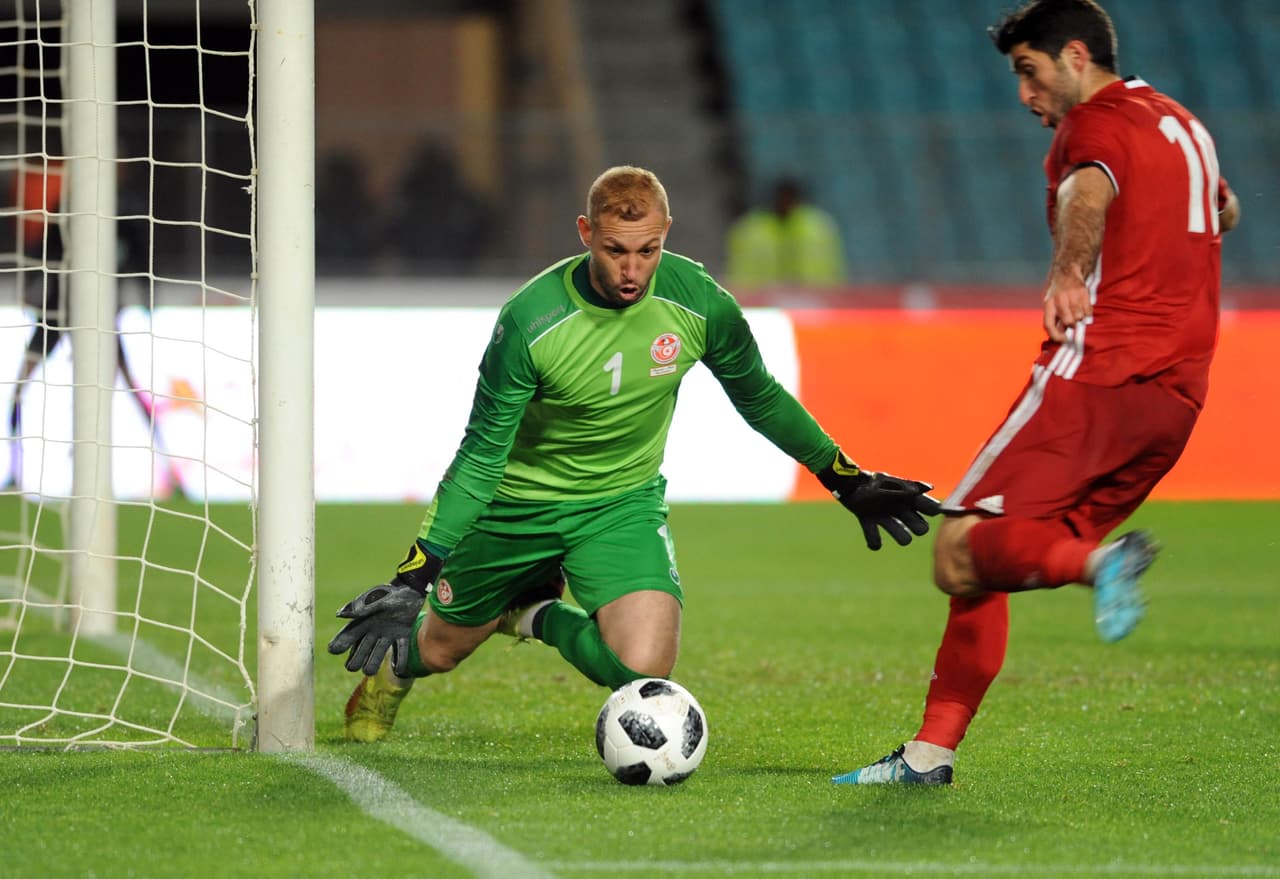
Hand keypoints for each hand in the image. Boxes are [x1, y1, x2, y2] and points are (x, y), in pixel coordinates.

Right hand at [326, 542, 442, 676]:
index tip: (333, 650)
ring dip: (373, 664)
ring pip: (377, 655)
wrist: (410, 588)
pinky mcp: (401, 635)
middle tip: (355, 666)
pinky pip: (400, 651)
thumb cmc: (390, 592)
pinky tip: (398, 670)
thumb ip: (360, 607)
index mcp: (363, 621)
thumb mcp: (374, 599)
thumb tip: (339, 615)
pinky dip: (400, 661)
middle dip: (356, 660)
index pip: (347, 636)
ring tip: (370, 670)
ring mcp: (387, 634)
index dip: (339, 644)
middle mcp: (372, 631)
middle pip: (360, 652)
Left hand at [817, 451, 941, 550]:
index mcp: (909, 498)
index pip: (931, 508)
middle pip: (921, 528)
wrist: (849, 483)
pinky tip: (874, 540)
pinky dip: (875, 542)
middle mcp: (901, 510)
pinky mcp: (870, 523)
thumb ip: (906, 487)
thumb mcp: (890, 483)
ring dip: (899, 535)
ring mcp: (886, 518)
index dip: (930, 509)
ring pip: (904, 538)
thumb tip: (928, 488)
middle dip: (917, 526)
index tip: (923, 506)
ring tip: (888, 524)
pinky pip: (876, 541)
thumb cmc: (872, 481)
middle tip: (904, 516)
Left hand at [1042, 271, 1091, 342]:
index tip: (1063, 340)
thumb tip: (1060, 337)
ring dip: (1079, 318)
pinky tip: (1082, 307)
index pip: (1049, 324)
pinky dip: (1087, 312)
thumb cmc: (1057, 294)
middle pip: (1068, 322)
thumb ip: (1054, 319)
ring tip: (1076, 311)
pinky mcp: (1083, 292)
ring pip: (1079, 317)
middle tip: (1072, 321)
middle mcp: (1058, 300)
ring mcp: (1071, 295)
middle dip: (1071, 325)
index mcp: (1048, 304)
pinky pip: (1088, 311)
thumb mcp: (1050, 304)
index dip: (1055, 335)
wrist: (1067, 273)